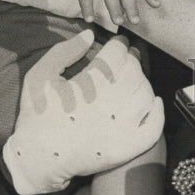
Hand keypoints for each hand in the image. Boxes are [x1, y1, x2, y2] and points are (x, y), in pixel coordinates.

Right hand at [3, 30, 164, 194]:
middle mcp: (111, 103)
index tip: (116, 44)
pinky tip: (153, 103)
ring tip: (130, 79)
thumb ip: (64, 51)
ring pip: (146, 93)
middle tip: (121, 60)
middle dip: (129, 59)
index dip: (118, 43)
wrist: (38, 159)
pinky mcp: (126, 148)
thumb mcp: (40, 76)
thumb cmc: (37, 115)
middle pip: (134, 69)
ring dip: (141, 81)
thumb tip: (90, 34)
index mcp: (92, 84)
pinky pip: (153, 127)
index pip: (118, 52)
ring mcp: (122, 128)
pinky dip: (157, 113)